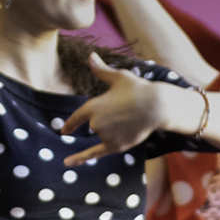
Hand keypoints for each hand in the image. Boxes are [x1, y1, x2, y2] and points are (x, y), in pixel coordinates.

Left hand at [63, 55, 183, 164]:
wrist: (156, 107)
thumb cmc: (138, 89)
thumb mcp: (118, 77)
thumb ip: (101, 71)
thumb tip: (90, 56)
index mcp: (93, 106)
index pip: (76, 117)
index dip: (70, 124)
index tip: (63, 130)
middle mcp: (96, 123)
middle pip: (94, 125)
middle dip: (108, 119)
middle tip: (125, 111)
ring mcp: (105, 135)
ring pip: (103, 135)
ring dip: (113, 129)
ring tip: (130, 119)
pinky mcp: (116, 146)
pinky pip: (94, 153)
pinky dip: (80, 158)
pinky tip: (68, 162)